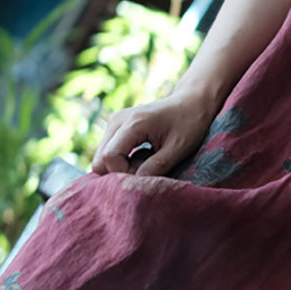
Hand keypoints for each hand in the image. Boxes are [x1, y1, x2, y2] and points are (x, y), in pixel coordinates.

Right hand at [90, 90, 215, 177]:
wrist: (190, 103)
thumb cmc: (189, 124)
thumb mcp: (177, 149)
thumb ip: (156, 168)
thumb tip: (134, 186)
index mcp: (133, 123)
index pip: (109, 157)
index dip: (124, 174)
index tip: (146, 175)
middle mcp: (117, 121)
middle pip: (99, 161)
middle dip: (119, 173)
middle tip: (146, 171)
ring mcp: (114, 122)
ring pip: (101, 158)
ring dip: (121, 168)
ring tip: (146, 163)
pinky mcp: (116, 127)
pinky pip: (108, 153)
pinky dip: (122, 161)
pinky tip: (141, 157)